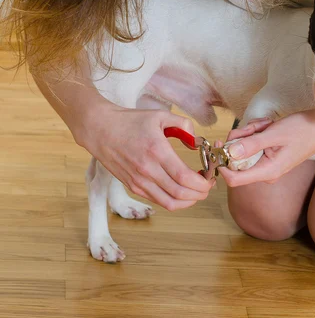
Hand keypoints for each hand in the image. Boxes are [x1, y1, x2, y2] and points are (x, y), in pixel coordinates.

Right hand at [78, 103, 213, 209]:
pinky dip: (174, 200)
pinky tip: (181, 190)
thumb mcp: (160, 115)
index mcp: (156, 151)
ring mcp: (139, 181)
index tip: (210, 179)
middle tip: (208, 186)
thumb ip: (183, 125)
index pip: (184, 177)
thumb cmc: (130, 121)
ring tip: (197, 191)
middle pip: (180, 193)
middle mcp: (147, 170)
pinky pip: (158, 201)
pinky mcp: (133, 186)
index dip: (202, 183)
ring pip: (169, 203)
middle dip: (200, 193)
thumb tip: (196, 142)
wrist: (100, 130)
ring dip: (188, 201)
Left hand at [220, 110, 314, 185]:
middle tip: (256, 127)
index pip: (233, 179)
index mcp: (267, 171)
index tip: (220, 144)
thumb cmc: (302, 130)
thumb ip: (251, 144)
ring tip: (266, 125)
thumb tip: (229, 153)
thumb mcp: (273, 134)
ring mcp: (267, 164)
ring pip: (244, 148)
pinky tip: (268, 126)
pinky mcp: (268, 155)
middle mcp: (265, 172)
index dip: (222, 163)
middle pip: (237, 160)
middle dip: (241, 138)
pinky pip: (253, 144)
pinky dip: (256, 132)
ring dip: (250, 132)